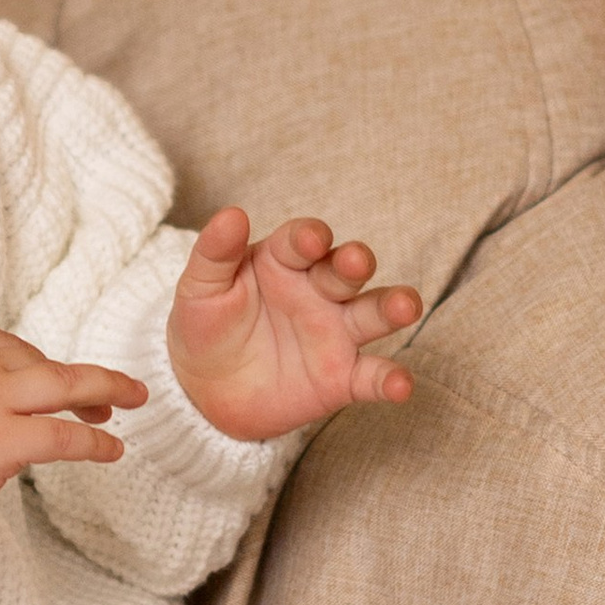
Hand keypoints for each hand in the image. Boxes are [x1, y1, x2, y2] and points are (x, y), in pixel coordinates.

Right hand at [0, 327, 146, 540]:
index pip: (5, 345)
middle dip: (77, 377)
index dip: (38, 363)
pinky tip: (112, 450)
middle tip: (110, 393)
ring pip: (63, 383)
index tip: (57, 382)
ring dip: (106, 388)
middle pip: (38, 360)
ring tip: (134, 399)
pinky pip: (62, 434)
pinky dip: (94, 441)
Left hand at [168, 210, 421, 441]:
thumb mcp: (199, 289)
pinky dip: (391, 380)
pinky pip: (372, 376)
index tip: (311, 239)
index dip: (309, 237)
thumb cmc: (206, 326)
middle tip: (355, 262)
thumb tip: (231, 213)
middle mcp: (319, 291)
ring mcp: (336, 332)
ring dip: (393, 305)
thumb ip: (215, 253)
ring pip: (373, 312)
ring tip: (405, 305)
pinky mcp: (343, 377)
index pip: (303, 241)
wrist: (205, 390)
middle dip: (354, 262)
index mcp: (285, 261)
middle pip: (346, 270)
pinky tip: (401, 386)